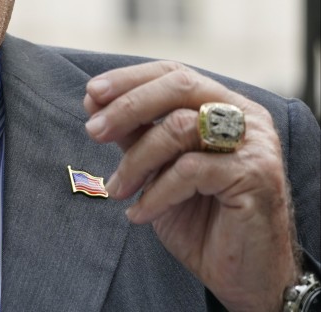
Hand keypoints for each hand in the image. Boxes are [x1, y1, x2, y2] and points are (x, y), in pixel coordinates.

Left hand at [84, 61, 297, 311]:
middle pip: (180, 88)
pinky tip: (139, 213)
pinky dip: (156, 192)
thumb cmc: (200, 216)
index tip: (91, 94)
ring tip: (117, 189)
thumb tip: (93, 100)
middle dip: (128, 106)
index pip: (174, 74)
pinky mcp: (256, 175)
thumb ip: (135, 132)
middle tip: (93, 131)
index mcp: (223, 105)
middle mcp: (245, 115)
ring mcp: (255, 143)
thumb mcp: (158, 167)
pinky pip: (191, 170)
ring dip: (136, 160)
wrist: (242, 273)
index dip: (130, 79)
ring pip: (181, 128)